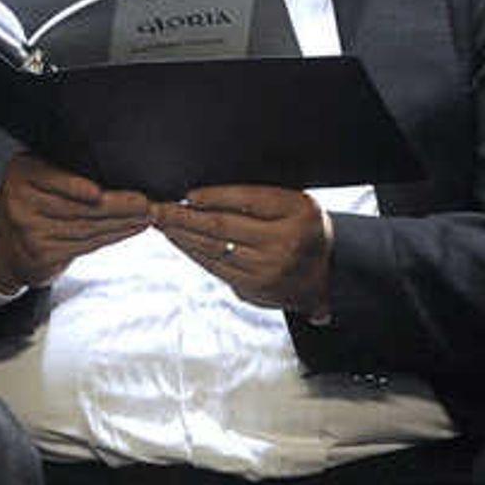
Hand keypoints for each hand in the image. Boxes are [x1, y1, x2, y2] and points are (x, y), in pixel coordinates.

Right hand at [0, 150, 153, 293]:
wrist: (4, 238)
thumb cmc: (33, 198)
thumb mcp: (38, 173)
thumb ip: (65, 170)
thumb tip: (115, 166)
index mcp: (22, 172)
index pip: (52, 179)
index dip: (75, 187)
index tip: (98, 192)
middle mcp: (21, 201)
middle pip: (76, 206)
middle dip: (117, 206)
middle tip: (146, 204)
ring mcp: (30, 231)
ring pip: (86, 227)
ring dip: (122, 223)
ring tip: (146, 216)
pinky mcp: (42, 255)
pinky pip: (85, 245)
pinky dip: (112, 237)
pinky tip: (129, 229)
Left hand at [149, 183, 330, 315]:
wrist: (329, 274)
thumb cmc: (302, 227)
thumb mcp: (292, 203)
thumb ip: (255, 197)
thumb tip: (199, 195)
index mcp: (297, 214)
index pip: (246, 200)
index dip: (212, 197)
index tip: (186, 194)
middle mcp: (284, 244)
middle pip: (222, 226)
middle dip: (182, 216)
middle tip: (156, 207)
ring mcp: (269, 271)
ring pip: (214, 249)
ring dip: (181, 235)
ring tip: (160, 221)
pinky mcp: (255, 289)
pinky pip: (215, 267)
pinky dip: (192, 252)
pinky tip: (178, 240)